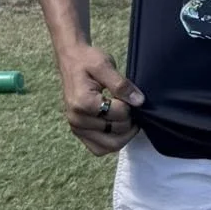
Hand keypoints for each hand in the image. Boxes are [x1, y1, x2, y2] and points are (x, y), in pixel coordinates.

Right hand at [56, 41, 143, 155]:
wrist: (71, 60)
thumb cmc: (87, 60)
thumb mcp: (105, 65)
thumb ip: (122, 84)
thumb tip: (139, 101)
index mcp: (82, 103)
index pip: (120, 114)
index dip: (130, 105)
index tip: (127, 94)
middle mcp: (77, 119)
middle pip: (117, 132)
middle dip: (129, 120)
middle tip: (128, 105)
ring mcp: (76, 128)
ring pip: (110, 146)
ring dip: (124, 135)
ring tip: (125, 117)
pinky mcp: (79, 132)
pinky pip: (99, 149)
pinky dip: (112, 142)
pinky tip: (117, 126)